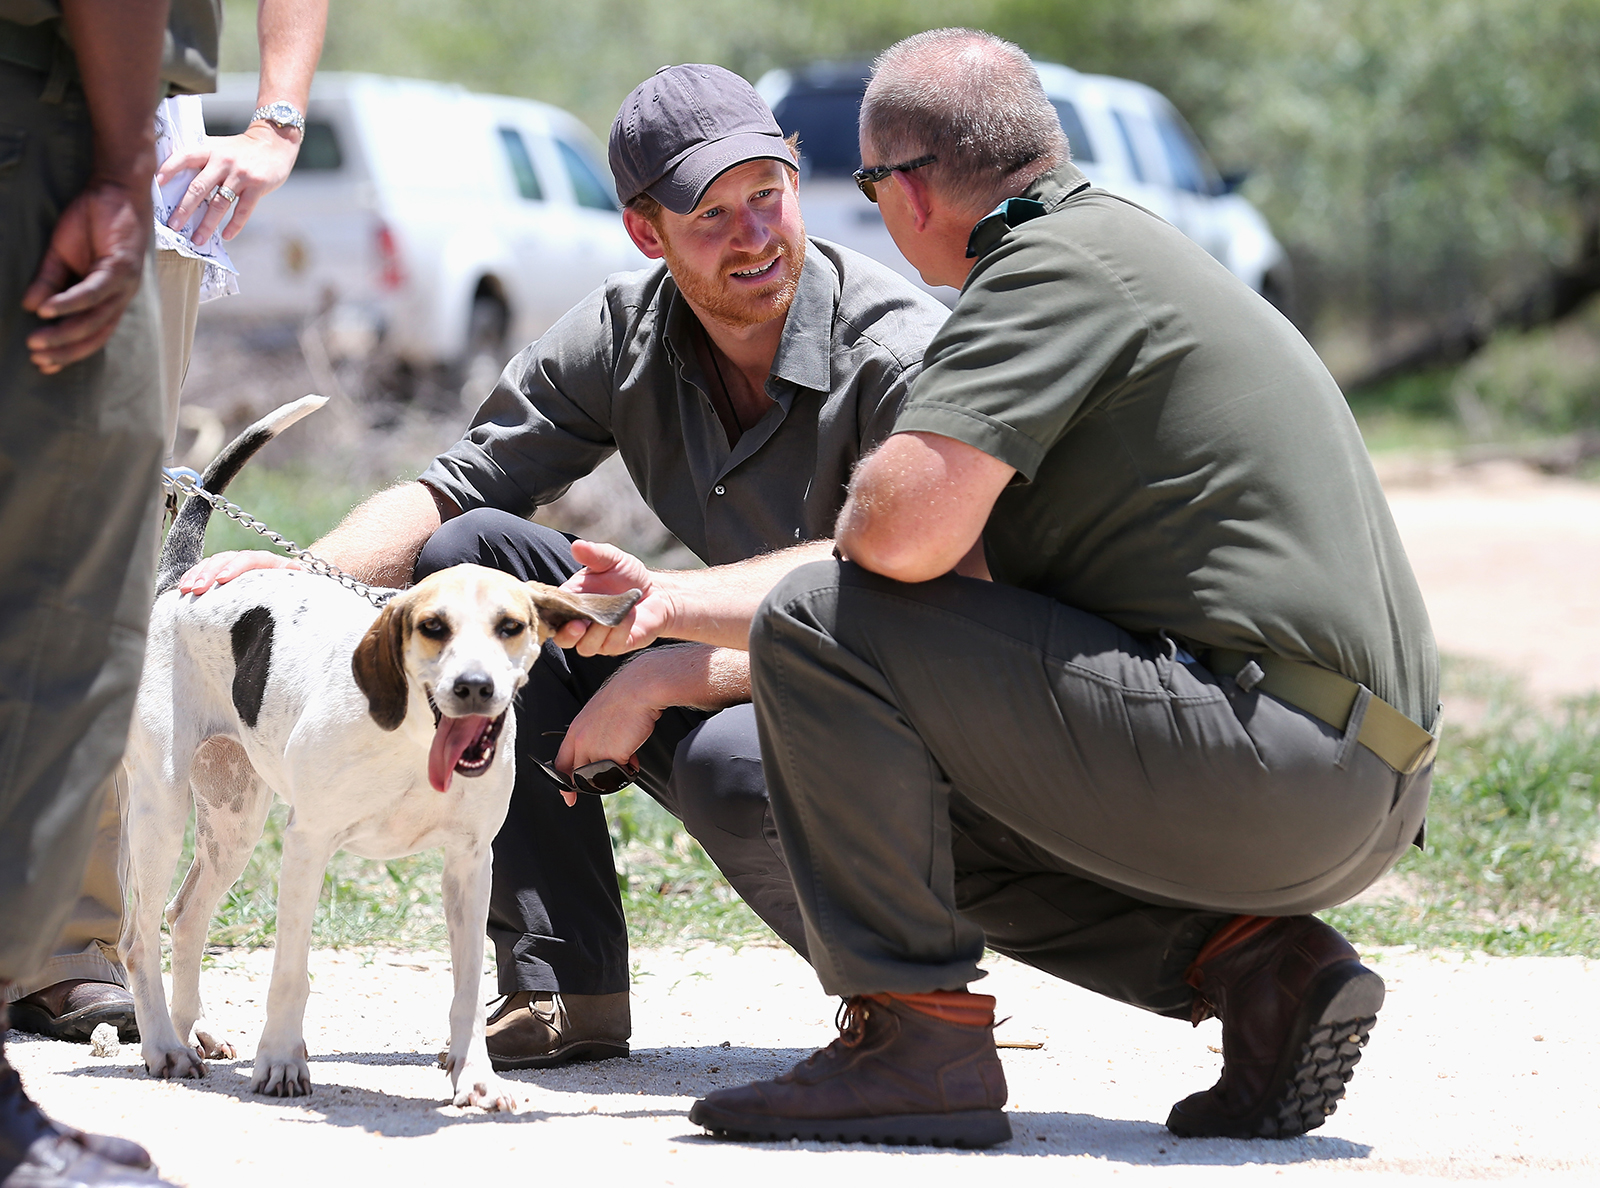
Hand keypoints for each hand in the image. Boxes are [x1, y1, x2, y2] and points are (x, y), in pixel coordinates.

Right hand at [22, 179, 150, 373]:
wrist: (113, 189)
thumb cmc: (90, 222)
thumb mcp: (61, 255)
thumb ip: (49, 281)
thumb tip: (31, 307)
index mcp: (109, 297)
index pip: (92, 333)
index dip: (69, 351)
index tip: (44, 365)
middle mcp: (120, 296)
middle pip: (96, 334)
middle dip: (66, 350)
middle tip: (38, 359)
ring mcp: (124, 284)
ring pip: (96, 318)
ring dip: (66, 332)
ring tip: (38, 341)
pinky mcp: (122, 267)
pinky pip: (95, 291)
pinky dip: (72, 302)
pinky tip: (49, 310)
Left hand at [159, 124, 301, 243]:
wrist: (274, 142)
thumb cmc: (241, 148)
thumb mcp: (219, 146)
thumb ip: (201, 157)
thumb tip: (174, 174)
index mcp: (210, 150)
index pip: (185, 157)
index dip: (169, 169)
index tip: (157, 184)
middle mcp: (223, 161)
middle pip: (199, 187)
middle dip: (184, 209)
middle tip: (173, 226)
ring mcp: (241, 174)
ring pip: (220, 203)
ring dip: (207, 224)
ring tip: (197, 239)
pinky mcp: (257, 186)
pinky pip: (243, 210)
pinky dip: (234, 225)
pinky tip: (226, 236)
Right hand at [179, 550, 301, 594]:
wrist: (287, 590)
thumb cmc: (292, 593)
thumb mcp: (295, 587)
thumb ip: (292, 578)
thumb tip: (297, 569)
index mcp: (267, 562)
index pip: (249, 558)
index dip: (235, 567)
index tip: (222, 580)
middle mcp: (248, 560)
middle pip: (225, 559)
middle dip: (209, 573)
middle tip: (198, 590)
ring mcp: (232, 565)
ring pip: (211, 563)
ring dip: (196, 576)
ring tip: (187, 591)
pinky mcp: (220, 574)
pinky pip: (201, 571)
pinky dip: (191, 578)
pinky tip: (182, 589)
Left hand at [551, 665, 661, 806]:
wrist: (639, 689)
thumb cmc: (624, 698)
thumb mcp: (599, 715)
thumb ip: (594, 734)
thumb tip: (603, 750)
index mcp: (575, 730)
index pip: (561, 762)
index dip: (564, 782)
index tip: (568, 796)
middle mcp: (581, 741)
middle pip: (578, 774)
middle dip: (590, 785)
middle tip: (604, 785)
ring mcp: (595, 749)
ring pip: (599, 775)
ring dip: (613, 773)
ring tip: (627, 762)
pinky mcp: (612, 754)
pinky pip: (619, 772)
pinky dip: (628, 769)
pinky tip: (634, 760)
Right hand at [554, 540, 676, 656]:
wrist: (655, 591)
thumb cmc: (626, 576)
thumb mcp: (611, 559)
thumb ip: (594, 554)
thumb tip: (577, 545)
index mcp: (571, 603)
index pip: (550, 614)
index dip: (549, 614)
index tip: (556, 607)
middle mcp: (580, 624)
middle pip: (562, 640)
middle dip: (568, 634)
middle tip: (579, 623)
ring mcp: (598, 638)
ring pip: (586, 646)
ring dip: (598, 631)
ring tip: (614, 611)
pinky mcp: (617, 645)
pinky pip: (611, 645)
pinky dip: (619, 630)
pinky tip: (628, 615)